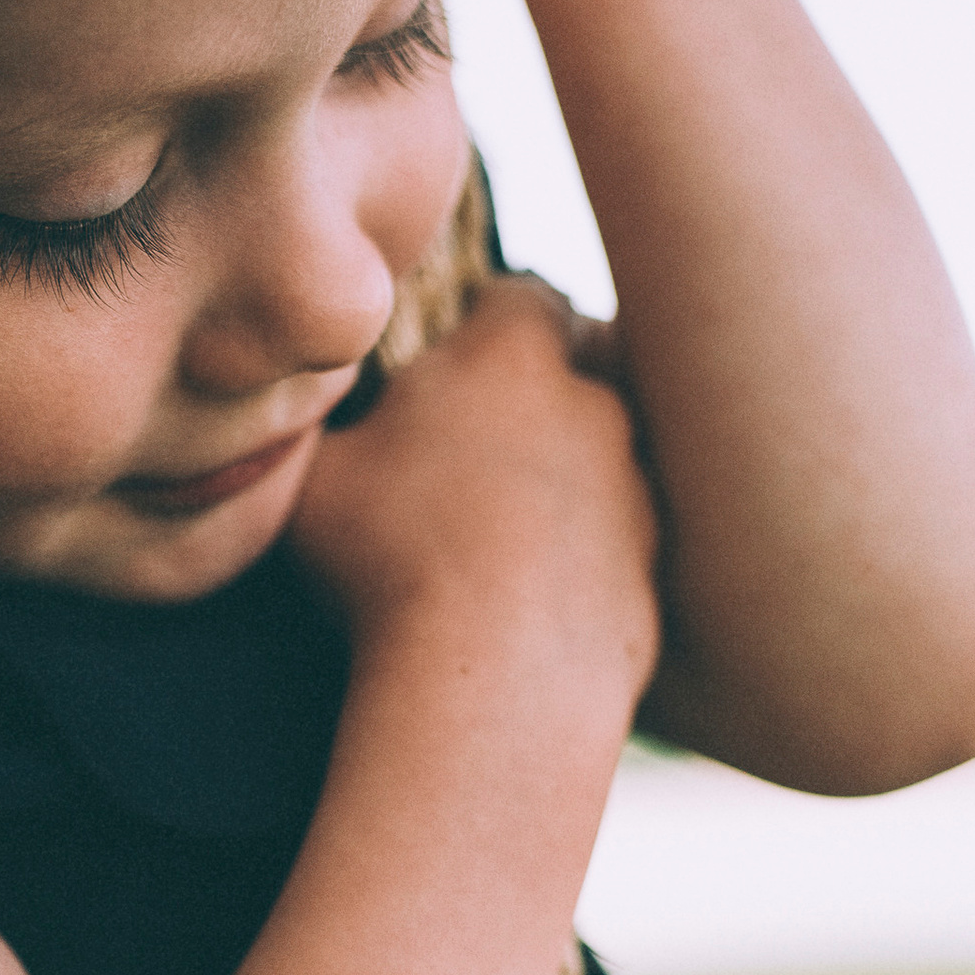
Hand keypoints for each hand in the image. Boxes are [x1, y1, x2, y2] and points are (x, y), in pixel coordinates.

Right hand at [287, 275, 658, 697]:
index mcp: (512, 356)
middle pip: (578, 373)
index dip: (488, 320)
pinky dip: (581, 567)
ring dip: (563, 487)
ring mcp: (638, 492)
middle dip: (534, 401)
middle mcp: (596, 406)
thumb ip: (335, 428)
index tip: (454, 358)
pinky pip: (616, 550)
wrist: (494, 680)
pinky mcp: (655, 574)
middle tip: (473, 451)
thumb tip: (332, 420)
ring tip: (494, 545)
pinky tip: (524, 611)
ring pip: (605, 464)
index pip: (520, 295)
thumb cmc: (390, 558)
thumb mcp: (319, 476)